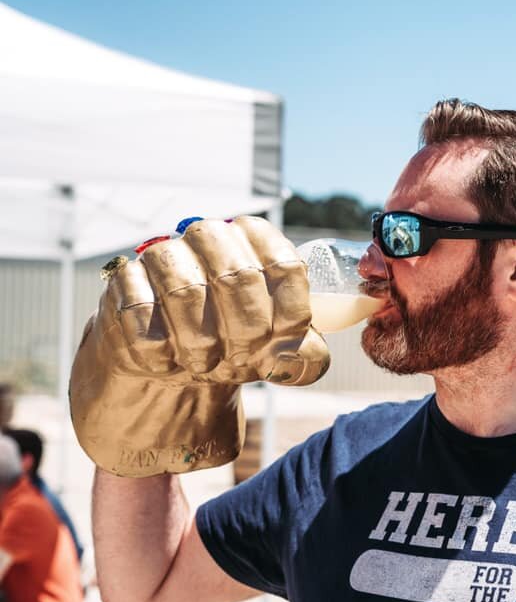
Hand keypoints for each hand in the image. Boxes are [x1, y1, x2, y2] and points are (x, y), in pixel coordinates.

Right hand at [70, 216, 329, 476]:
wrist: (170, 358)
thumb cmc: (234, 346)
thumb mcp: (277, 352)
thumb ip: (304, 357)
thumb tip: (298, 361)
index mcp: (259, 244)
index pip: (286, 267)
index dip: (289, 316)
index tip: (279, 344)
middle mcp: (213, 237)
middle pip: (238, 277)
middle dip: (244, 334)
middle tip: (240, 359)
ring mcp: (165, 254)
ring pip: (185, 292)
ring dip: (199, 344)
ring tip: (203, 364)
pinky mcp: (124, 279)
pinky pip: (139, 313)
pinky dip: (158, 349)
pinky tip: (167, 359)